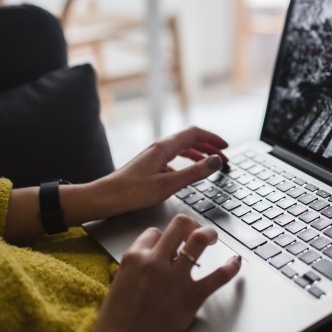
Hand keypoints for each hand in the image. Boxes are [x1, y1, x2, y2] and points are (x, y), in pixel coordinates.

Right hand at [94, 214, 241, 331]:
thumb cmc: (117, 320)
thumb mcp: (120, 282)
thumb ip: (138, 266)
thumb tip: (155, 259)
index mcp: (134, 257)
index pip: (155, 232)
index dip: (163, 237)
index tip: (168, 244)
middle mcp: (155, 261)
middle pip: (180, 224)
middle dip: (190, 225)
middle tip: (195, 230)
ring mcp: (174, 277)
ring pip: (198, 239)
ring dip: (209, 234)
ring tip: (212, 237)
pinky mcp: (191, 296)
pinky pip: (218, 276)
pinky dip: (230, 268)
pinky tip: (234, 263)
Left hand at [95, 126, 229, 217]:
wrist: (105, 198)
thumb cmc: (131, 192)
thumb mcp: (169, 184)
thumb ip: (195, 172)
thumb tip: (217, 161)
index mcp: (164, 147)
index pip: (194, 133)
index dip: (213, 138)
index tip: (226, 146)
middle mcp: (159, 148)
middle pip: (189, 140)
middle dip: (209, 147)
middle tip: (224, 157)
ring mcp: (153, 157)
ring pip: (181, 150)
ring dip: (199, 155)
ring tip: (210, 164)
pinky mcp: (149, 166)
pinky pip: (173, 160)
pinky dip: (186, 164)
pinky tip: (187, 175)